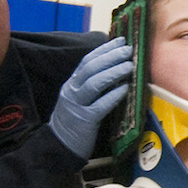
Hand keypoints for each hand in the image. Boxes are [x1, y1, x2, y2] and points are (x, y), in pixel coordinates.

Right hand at [50, 36, 133, 159]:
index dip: (104, 49)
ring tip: (129, 66)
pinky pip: (100, 106)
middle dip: (110, 56)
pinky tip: (125, 88)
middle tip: (128, 50)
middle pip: (90, 68)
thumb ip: (92, 85)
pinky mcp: (84, 121)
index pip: (87, 60)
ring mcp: (76, 105)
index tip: (120, 40)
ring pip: (93, 84)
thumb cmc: (75, 121)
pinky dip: (113, 96)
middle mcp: (72, 90)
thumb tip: (114, 69)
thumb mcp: (80, 98)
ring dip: (113, 72)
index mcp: (71, 83)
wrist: (59, 146)